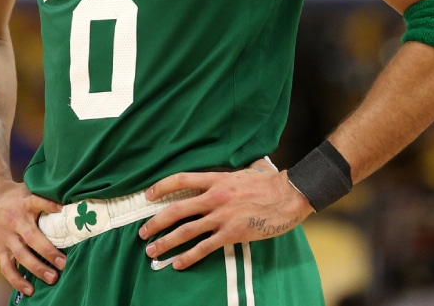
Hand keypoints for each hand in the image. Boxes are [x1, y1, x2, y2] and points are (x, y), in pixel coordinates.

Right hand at [0, 178, 66, 296]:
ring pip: (21, 255)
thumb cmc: (12, 197)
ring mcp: (7, 236)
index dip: (50, 205)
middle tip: (63, 263)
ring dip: (37, 268)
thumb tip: (71, 204)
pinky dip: (17, 280)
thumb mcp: (26, 191)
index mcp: (24, 203)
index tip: (63, 210)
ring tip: (52, 278)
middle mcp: (15, 221)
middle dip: (48, 251)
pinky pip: (7, 267)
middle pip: (32, 237)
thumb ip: (44, 198)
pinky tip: (30, 290)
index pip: (37, 202)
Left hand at [137, 158, 312, 269]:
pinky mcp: (232, 233)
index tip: (148, 195)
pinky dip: (189, 256)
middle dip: (156, 222)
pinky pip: (205, 247)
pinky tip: (178, 263)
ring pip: (186, 230)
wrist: (290, 195)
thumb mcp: (244, 170)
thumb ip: (228, 173)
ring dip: (166, 242)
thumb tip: (223, 170)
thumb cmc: (270, 182)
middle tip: (143, 233)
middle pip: (177, 209)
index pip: (180, 180)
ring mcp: (222, 216)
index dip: (161, 187)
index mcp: (216, 179)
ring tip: (153, 251)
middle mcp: (214, 197)